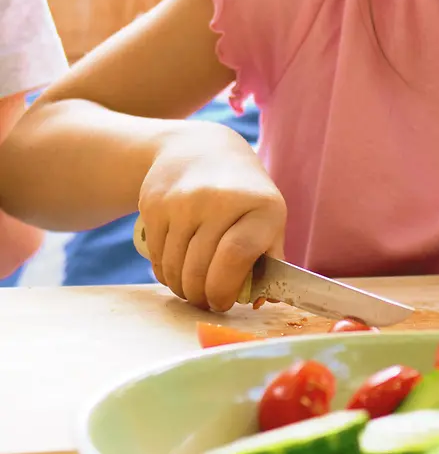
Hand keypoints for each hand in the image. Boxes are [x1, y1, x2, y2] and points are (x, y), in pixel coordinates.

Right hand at [138, 122, 285, 311]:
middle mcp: (220, 199)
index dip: (226, 288)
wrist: (201, 150)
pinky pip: (157, 256)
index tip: (223, 303)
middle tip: (206, 302)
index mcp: (260, 205)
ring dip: (182, 288)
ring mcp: (183, 201)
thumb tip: (259, 302)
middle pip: (200, 268)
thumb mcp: (268, 217)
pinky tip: (177, 270)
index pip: (236, 255)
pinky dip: (165, 272)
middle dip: (202, 296)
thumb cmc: (243, 195)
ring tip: (192, 289)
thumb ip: (269, 258)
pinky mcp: (154, 204)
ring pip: (175, 267)